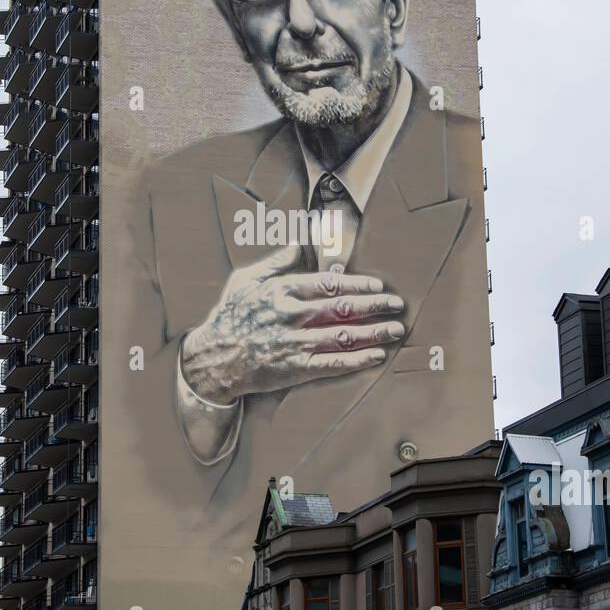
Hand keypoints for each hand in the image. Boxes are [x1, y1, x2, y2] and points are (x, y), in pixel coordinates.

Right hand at [180, 244, 404, 404]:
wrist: (212, 359)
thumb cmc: (229, 316)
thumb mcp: (247, 279)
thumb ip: (277, 261)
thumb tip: (300, 240)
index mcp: (282, 291)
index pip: (329, 284)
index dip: (358, 284)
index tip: (378, 285)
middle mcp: (292, 316)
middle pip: (343, 308)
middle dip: (375, 306)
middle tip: (397, 305)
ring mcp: (294, 344)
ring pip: (343, 335)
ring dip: (374, 332)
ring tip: (395, 329)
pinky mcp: (294, 369)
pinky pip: (332, 364)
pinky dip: (357, 360)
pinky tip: (376, 356)